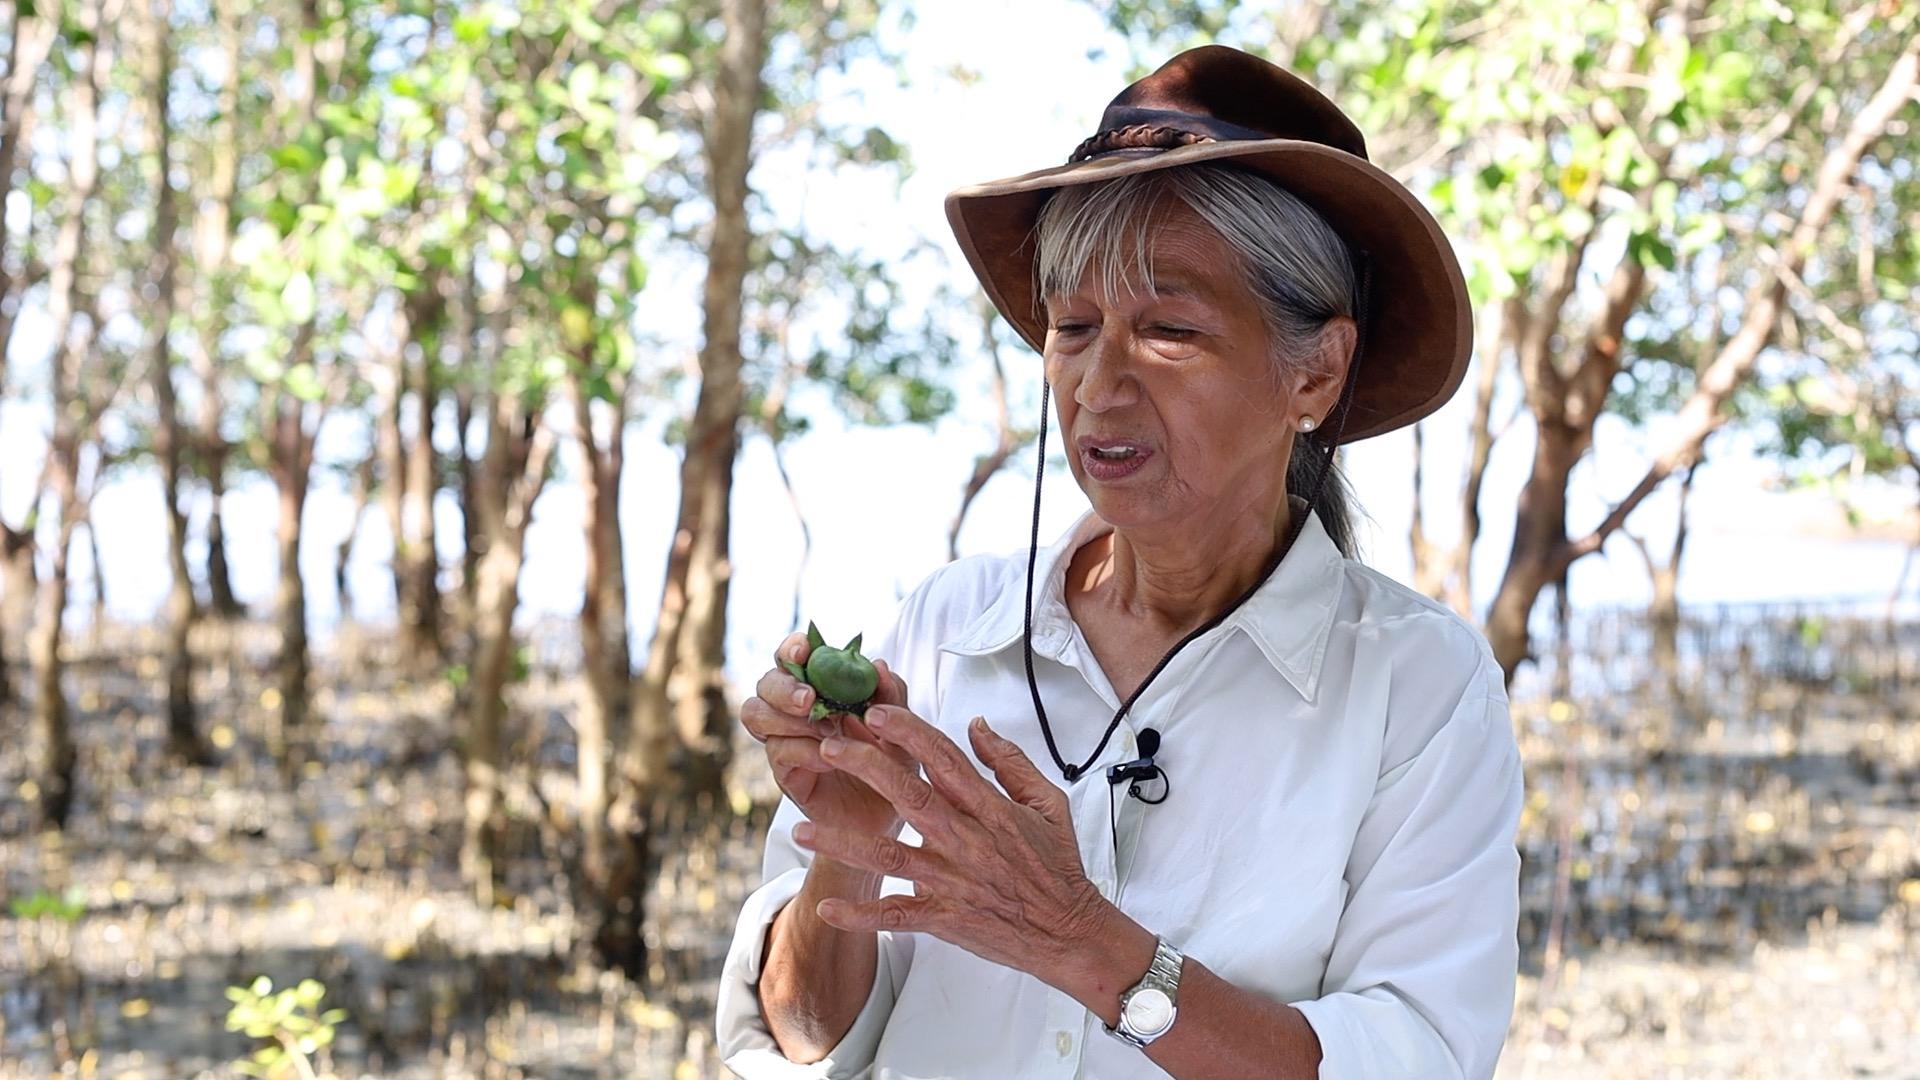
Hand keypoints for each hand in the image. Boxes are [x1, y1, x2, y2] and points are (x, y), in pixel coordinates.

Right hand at [740, 631, 915, 839]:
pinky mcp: (787, 774)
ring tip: (823, 728)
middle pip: (765, 683)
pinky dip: (803, 750)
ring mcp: (787, 742)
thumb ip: (893, 697)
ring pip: (756, 714)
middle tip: (809, 699)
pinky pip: (778, 752)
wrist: (891, 816)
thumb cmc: (893, 764)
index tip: (804, 650)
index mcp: (822, 690)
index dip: (791, 649)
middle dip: (783, 686)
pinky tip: (829, 756)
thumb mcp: (902, 728)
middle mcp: (796, 713)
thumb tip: (878, 665)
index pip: (792, 659)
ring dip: (784, 717)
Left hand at [790, 707, 1128, 998]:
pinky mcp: (946, 918)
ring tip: (801, 829)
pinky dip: (863, 915)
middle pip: (909, 795)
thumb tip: (976, 724)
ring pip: (890, 856)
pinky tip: (828, 908)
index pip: (943, 758)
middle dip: (865, 768)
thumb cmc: (1057, 866)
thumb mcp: (1048, 803)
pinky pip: (898, 914)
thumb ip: (1010, 762)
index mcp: (990, 808)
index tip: (875, 712)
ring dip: (843, 842)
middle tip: (827, 747)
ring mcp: (953, 880)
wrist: (1070, 933)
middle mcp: (967, 840)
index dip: (907, 732)